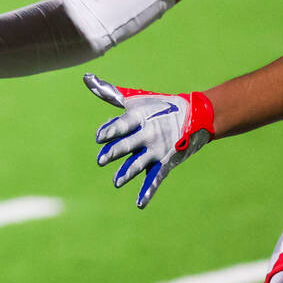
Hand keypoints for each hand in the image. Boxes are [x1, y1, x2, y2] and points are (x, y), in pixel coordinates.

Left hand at [84, 73, 214, 207]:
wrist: (196, 116)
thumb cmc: (158, 105)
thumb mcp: (134, 98)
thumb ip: (109, 93)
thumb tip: (86, 79)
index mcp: (139, 117)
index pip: (122, 124)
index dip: (110, 130)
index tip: (99, 138)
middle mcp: (148, 134)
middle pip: (128, 144)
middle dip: (114, 153)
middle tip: (100, 160)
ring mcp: (157, 149)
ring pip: (140, 163)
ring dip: (128, 172)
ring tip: (117, 182)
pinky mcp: (165, 162)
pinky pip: (155, 178)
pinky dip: (148, 191)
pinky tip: (139, 204)